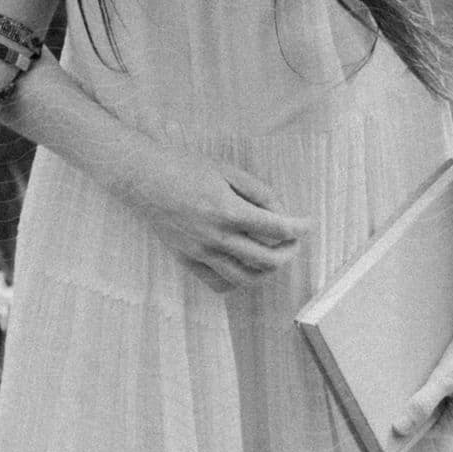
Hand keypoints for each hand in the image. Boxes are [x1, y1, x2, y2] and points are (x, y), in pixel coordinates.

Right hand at [122, 143, 311, 290]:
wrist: (145, 180)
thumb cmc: (186, 168)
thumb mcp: (228, 171)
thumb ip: (258, 192)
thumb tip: (280, 212)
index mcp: (229, 211)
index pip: (278, 228)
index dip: (300, 227)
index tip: (307, 224)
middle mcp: (217, 237)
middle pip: (268, 259)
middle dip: (289, 252)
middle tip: (293, 242)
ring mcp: (201, 253)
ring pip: (246, 278)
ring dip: (267, 271)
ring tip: (273, 258)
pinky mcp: (188, 260)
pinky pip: (219, 283)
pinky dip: (237, 281)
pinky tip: (244, 268)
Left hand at [390, 330, 452, 443]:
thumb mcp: (445, 378)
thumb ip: (422, 405)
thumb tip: (399, 430)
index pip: (423, 430)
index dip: (408, 416)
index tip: (395, 400)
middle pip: (434, 417)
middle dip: (421, 402)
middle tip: (411, 381)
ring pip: (444, 403)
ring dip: (432, 390)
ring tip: (427, 372)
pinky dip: (445, 383)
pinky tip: (442, 367)